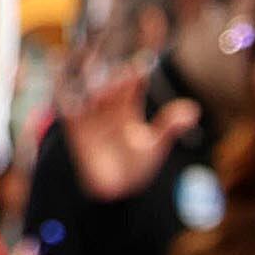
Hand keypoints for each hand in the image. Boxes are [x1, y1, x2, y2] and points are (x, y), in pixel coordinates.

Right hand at [64, 71, 202, 201]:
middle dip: (109, 71)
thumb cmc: (137, 164)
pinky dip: (62, 87)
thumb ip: (169, 125)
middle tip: (115, 65)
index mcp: (128, 101)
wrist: (115, 188)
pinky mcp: (73, 122)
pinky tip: (61, 72)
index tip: (138, 65)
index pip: (131, 79)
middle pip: (107, 80)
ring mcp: (89, 111)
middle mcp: (107, 102)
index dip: (134, 70)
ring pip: (85, 86)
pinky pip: (64, 101)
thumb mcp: (155, 144)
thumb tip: (193, 110)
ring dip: (86, 76)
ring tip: (90, 66)